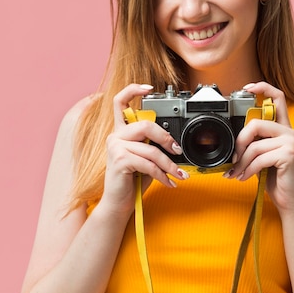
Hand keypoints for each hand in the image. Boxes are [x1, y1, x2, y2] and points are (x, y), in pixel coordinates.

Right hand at [100, 84, 186, 214]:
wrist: (119, 203)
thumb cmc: (133, 180)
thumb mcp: (145, 157)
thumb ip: (152, 144)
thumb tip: (173, 141)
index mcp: (121, 131)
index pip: (120, 102)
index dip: (133, 90)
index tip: (149, 88)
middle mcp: (115, 136)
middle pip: (145, 125)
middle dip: (166, 139)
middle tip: (177, 151)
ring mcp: (115, 147)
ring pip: (150, 149)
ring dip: (169, 165)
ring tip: (178, 175)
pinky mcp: (119, 160)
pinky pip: (148, 164)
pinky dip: (162, 175)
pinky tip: (169, 182)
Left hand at [224, 82, 293, 213]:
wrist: (290, 200)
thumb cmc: (276, 178)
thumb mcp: (263, 155)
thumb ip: (255, 142)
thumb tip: (234, 139)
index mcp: (283, 128)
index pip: (277, 98)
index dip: (263, 88)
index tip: (247, 88)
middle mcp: (289, 132)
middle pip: (256, 124)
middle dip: (239, 143)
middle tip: (234, 159)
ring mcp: (291, 142)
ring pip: (255, 146)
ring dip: (242, 163)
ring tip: (238, 173)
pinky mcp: (289, 155)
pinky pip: (260, 158)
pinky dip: (248, 170)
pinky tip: (246, 177)